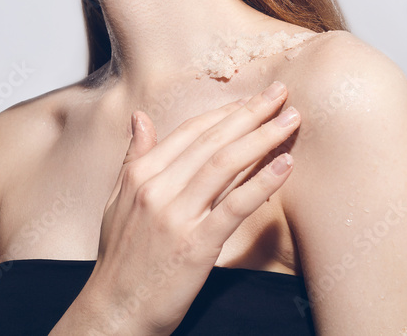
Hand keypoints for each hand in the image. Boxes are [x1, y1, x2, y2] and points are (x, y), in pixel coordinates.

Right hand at [82, 81, 299, 335]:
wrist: (115, 313)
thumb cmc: (120, 260)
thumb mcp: (118, 202)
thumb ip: (134, 158)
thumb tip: (140, 116)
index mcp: (141, 175)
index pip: (191, 131)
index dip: (226, 111)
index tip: (254, 99)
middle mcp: (157, 189)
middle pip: (213, 140)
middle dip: (251, 112)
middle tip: (282, 93)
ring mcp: (176, 217)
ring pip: (225, 164)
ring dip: (263, 137)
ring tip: (291, 120)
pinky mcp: (196, 246)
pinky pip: (234, 206)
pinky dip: (262, 183)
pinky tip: (284, 166)